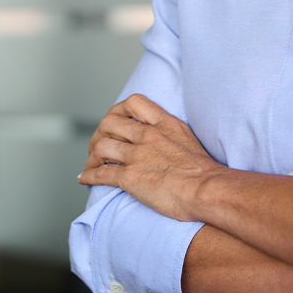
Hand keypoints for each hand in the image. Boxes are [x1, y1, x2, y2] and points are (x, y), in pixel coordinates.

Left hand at [79, 94, 223, 222]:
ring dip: (91, 157)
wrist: (207, 189)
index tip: (116, 121)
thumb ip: (171, 133)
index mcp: (163, 123)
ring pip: (101, 147)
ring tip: (91, 165)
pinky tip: (85, 180)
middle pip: (109, 123)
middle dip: (99, 134)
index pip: (133, 103)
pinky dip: (88, 176)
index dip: (118, 110)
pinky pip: (100, 173)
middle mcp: (147, 135)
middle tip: (98, 146)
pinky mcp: (130, 177)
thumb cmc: (204, 170)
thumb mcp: (188, 138)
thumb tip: (164, 139)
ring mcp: (137, 155)